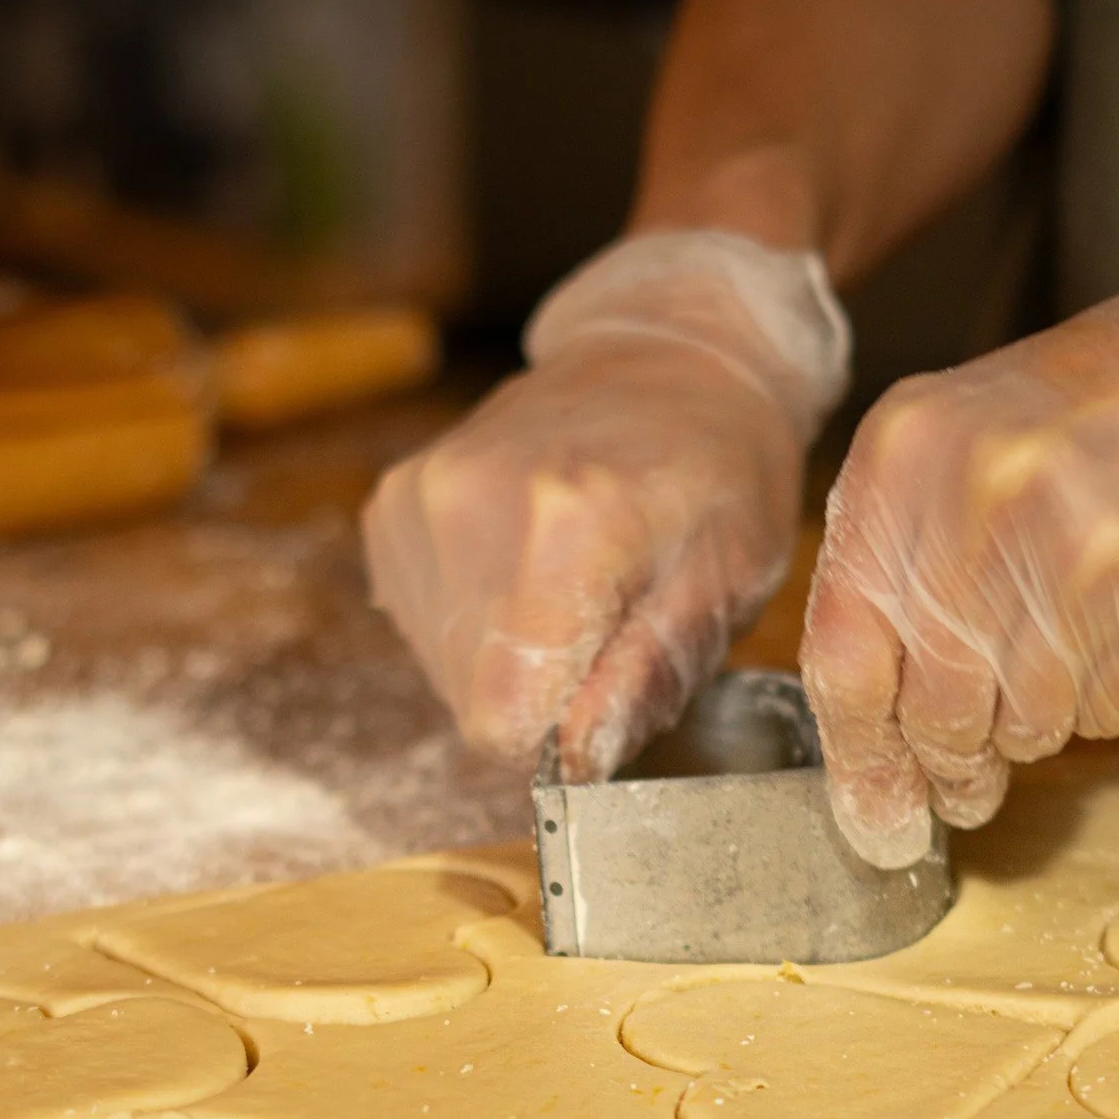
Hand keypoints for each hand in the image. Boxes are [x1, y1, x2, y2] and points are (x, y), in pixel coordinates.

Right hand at [364, 231, 847, 779]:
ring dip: (508, 658)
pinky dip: (476, 619)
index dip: (558, 736)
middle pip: (472, 696)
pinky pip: (423, 615)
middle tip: (607, 626)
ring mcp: (419, 496)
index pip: (504, 716)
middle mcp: (469, 503)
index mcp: (566, 525)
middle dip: (541, 694)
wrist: (671, 359)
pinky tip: (530, 570)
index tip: (605, 696)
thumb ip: (645, 675)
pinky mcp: (393, 502)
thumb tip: (574, 759)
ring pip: (443, 662)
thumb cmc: (719, 472)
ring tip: (574, 590)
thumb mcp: (725, 581)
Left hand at [802, 230, 1118, 866]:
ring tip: (1072, 637)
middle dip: (951, 755)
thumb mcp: (954, 452)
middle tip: (972, 765)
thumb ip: (891, 580)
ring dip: (1036, 717)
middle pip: (930, 712)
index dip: (857, 754)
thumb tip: (870, 761)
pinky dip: (1109, 698)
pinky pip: (1106, 719)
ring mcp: (1084, 558)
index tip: (873, 811)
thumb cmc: (1093, 417)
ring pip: (1020, 727)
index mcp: (904, 455)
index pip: (843, 656)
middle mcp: (983, 501)